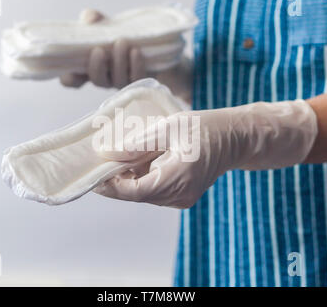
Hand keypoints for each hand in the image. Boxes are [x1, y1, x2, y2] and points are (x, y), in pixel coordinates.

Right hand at [60, 9, 145, 88]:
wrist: (142, 39)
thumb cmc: (115, 33)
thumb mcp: (102, 24)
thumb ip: (93, 19)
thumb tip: (91, 19)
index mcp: (89, 67)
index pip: (73, 81)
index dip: (70, 80)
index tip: (68, 74)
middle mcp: (105, 78)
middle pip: (97, 80)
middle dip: (97, 67)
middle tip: (99, 51)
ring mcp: (122, 81)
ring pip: (118, 80)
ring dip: (119, 62)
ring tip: (121, 43)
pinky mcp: (140, 81)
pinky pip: (137, 78)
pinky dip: (136, 65)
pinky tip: (135, 51)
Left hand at [94, 100, 317, 208]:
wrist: (232, 138)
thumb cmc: (202, 128)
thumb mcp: (167, 128)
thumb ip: (136, 143)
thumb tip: (105, 153)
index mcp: (178, 177)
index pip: (135, 191)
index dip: (111, 186)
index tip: (94, 174)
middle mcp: (180, 194)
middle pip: (137, 194)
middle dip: (117, 180)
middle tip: (102, 161)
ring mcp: (182, 198)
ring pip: (145, 193)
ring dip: (130, 179)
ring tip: (121, 158)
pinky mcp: (183, 196)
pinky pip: (155, 191)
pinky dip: (143, 179)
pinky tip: (140, 161)